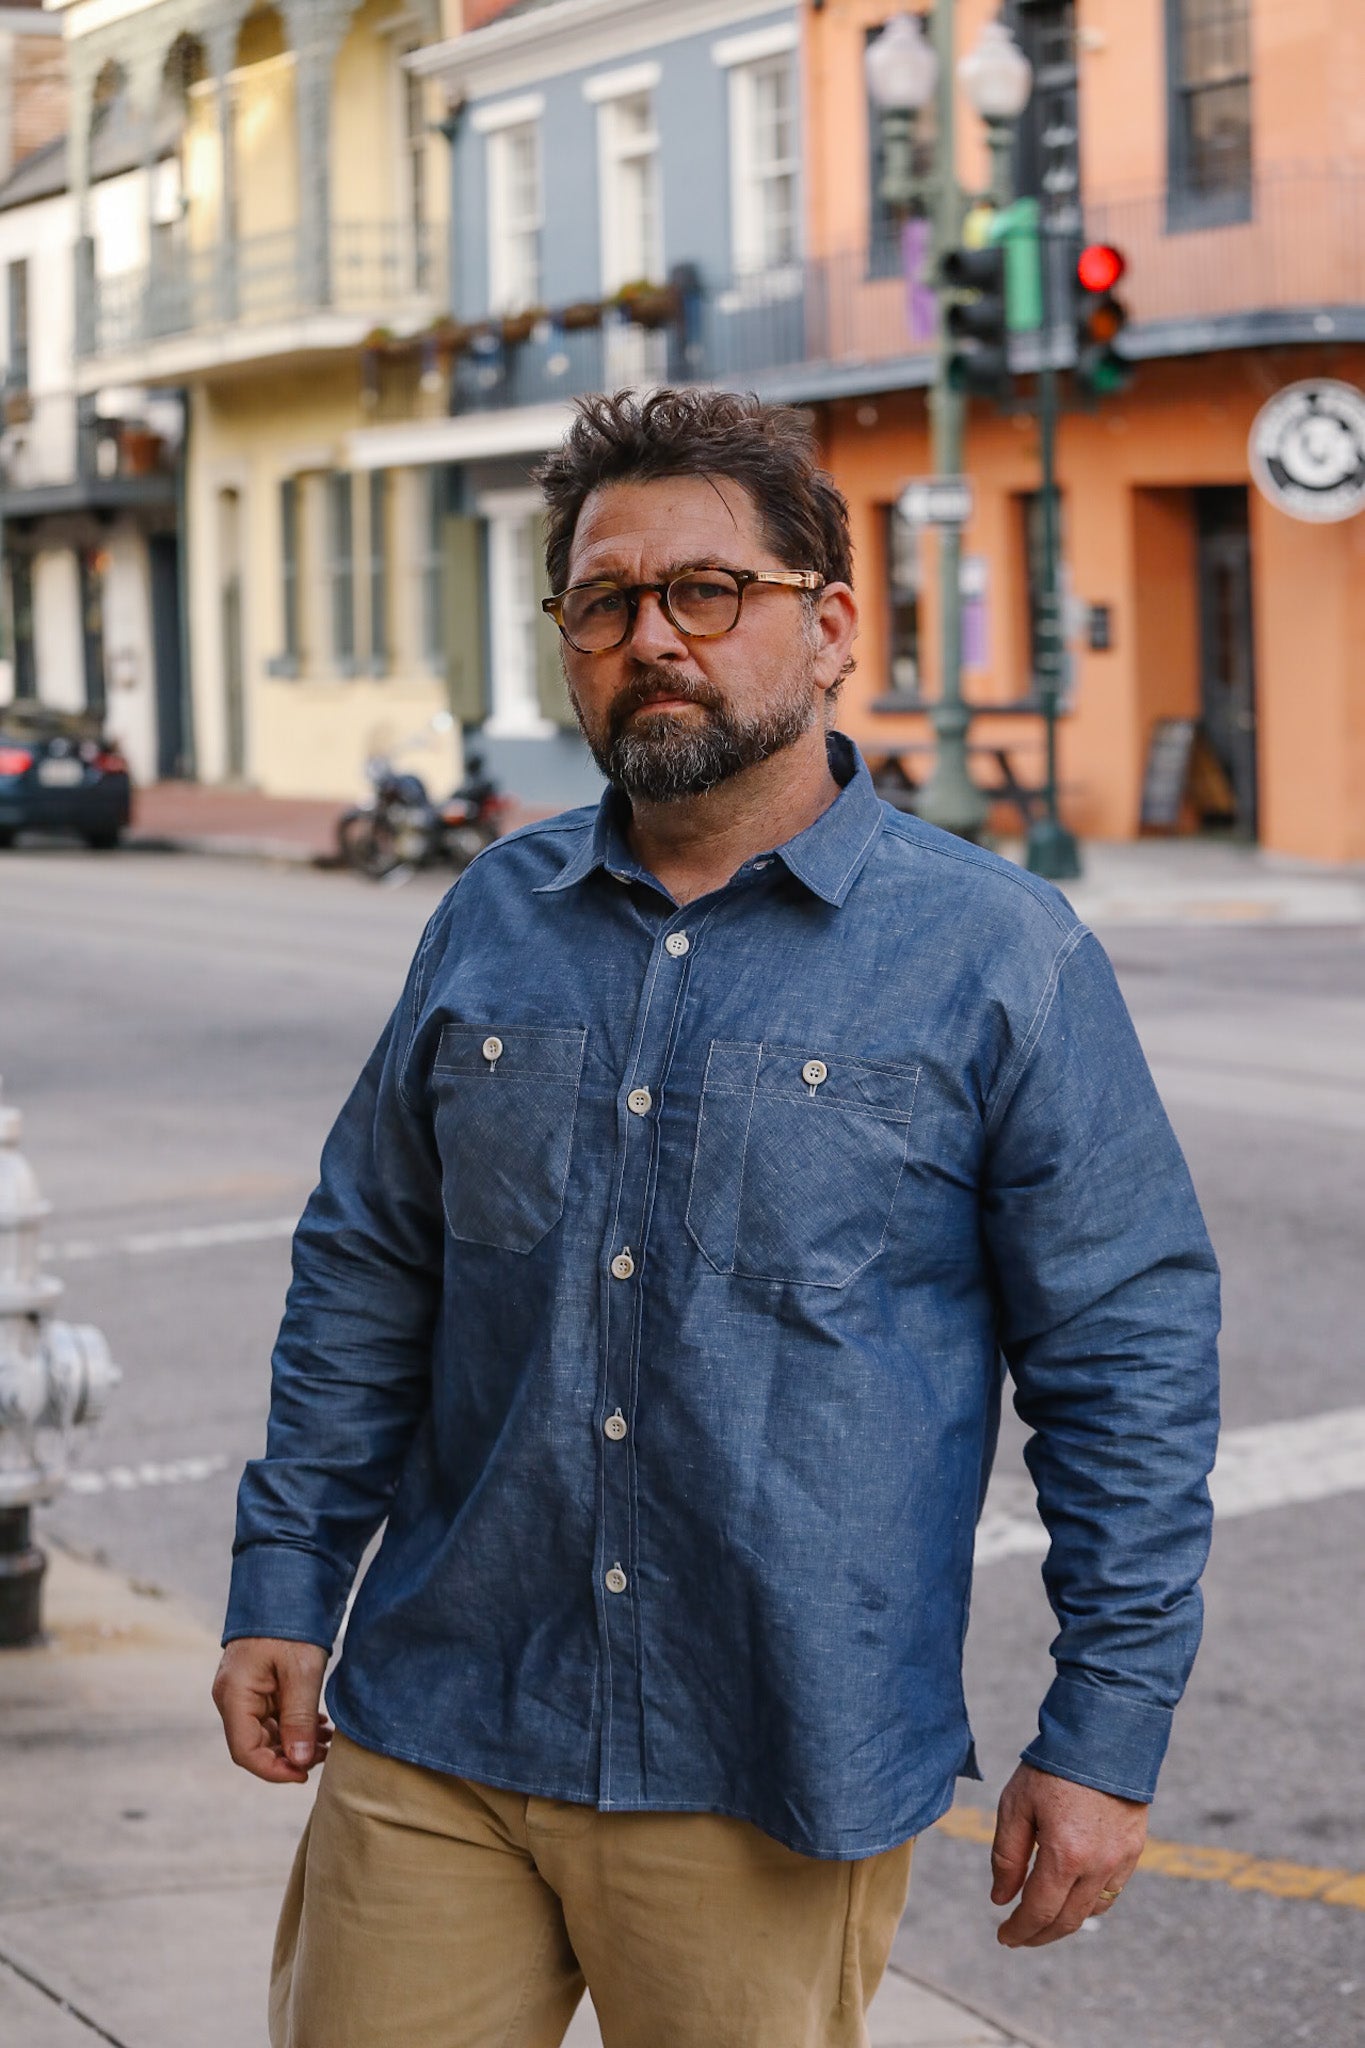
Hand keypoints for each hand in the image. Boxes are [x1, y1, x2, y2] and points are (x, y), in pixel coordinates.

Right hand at [212, 1637, 332, 1783]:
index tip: (306, 1773)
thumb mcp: (301, 1671)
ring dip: (295, 1740)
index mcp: (234, 1695)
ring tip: (328, 1739)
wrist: (286, 1584)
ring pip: (265, 1733)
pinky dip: (294, 1724)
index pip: (246, 1752)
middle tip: (326, 1752)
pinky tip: (318, 1723)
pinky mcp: (256, 1685)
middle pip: (255, 1745)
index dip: (275, 1770)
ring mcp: (243, 1692)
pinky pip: (271, 1716)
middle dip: (290, 1755)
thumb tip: (300, 1761)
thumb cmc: (291, 1624)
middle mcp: (232, 1698)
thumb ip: (299, 1718)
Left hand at [990, 1762, 1146, 1946]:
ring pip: (1092, 1911)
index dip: (1020, 1930)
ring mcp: (1120, 1860)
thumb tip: (1001, 1899)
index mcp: (1065, 1855)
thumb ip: (1007, 1856)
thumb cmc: (1052, 1767)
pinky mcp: (1134, 1849)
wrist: (1103, 1735)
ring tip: (1042, 1919)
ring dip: (1065, 1922)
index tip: (1004, 1937)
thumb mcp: (1016, 1805)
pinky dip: (1089, 1903)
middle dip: (1039, 1934)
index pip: (1039, 1911)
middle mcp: (1097, 1866)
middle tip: (1018, 1936)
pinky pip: (1112, 1892)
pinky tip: (1072, 1897)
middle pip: (1067, 1920)